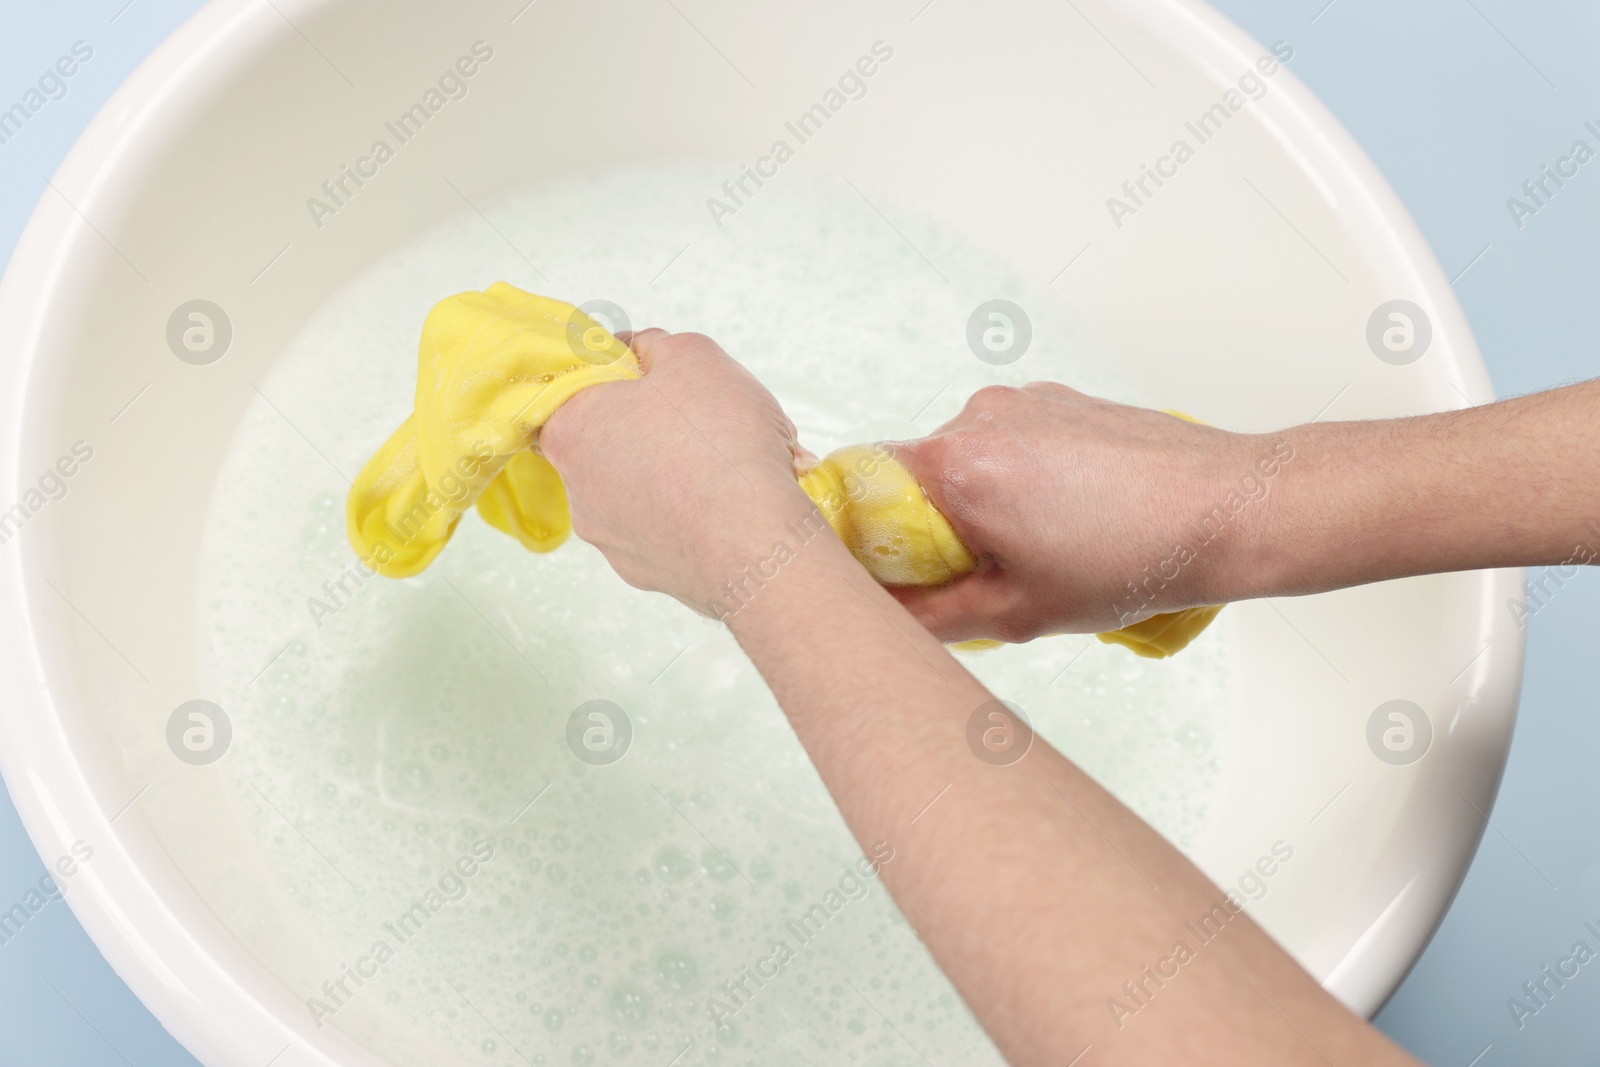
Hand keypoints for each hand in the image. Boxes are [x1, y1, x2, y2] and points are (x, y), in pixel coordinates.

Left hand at [539, 329, 817, 614]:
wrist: (753, 539)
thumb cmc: (720, 441)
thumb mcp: (694, 356)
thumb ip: (656, 346)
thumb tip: (641, 353)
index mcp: (574, 428)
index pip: (573, 393)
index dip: (614, 380)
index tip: (653, 378)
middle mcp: (577, 487)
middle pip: (607, 443)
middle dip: (650, 429)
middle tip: (699, 421)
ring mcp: (608, 536)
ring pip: (635, 491)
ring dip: (671, 475)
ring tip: (724, 467)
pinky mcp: (641, 571)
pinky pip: (660, 531)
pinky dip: (685, 517)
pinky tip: (723, 508)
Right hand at [888, 383, 1289, 641]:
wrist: (1230, 509)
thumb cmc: (1134, 560)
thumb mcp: (1018, 612)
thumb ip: (931, 615)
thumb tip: (881, 617)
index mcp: (956, 465)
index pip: (859, 488)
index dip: (864, 536)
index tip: (892, 572)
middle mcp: (978, 416)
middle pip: (912, 475)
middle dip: (931, 527)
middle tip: (982, 575)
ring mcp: (1021, 402)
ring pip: (965, 460)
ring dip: (980, 504)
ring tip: (1042, 546)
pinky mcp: (1059, 400)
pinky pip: (1009, 442)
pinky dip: (1020, 479)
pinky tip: (1070, 516)